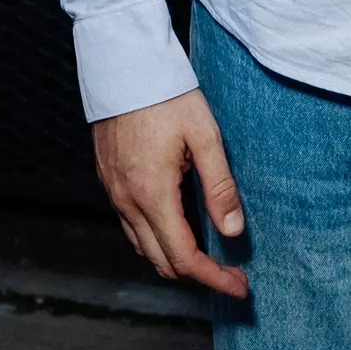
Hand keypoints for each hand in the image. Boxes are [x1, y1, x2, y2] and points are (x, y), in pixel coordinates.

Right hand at [93, 88, 248, 297]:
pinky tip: (177, 226)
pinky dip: (156, 238)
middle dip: (198, 275)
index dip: (214, 278)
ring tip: (209, 256)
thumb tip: (234, 232)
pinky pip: (132, 226)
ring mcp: (115, 192)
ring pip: (144, 247)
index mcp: (153, 194)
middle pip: (162, 261)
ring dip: (175, 259)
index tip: (240, 286)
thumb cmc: (167, 93)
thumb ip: (219, 185)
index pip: (184, 257)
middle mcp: (128, 201)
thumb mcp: (203, 134)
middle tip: (231, 274)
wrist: (122, 63)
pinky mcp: (110, 180)